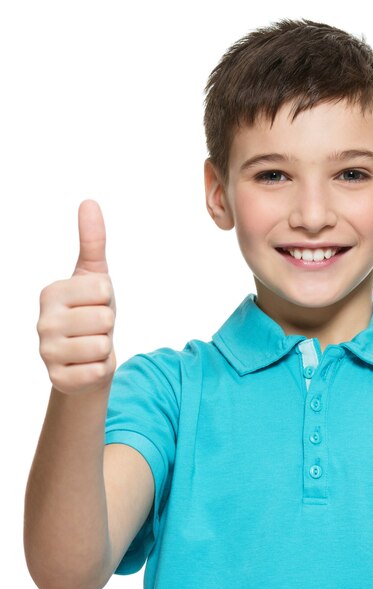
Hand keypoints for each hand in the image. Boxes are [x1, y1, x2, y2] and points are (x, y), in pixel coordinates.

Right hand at [37, 200, 116, 394]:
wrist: (87, 358)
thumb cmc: (91, 312)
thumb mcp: (95, 275)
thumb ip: (92, 240)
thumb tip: (89, 202)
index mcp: (50, 293)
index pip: (103, 288)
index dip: (108, 298)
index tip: (94, 304)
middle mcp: (42, 322)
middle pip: (105, 317)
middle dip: (108, 325)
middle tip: (94, 329)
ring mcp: (46, 353)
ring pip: (103, 345)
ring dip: (105, 348)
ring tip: (91, 345)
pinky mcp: (58, 379)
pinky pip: (99, 370)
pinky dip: (101, 369)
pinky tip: (87, 365)